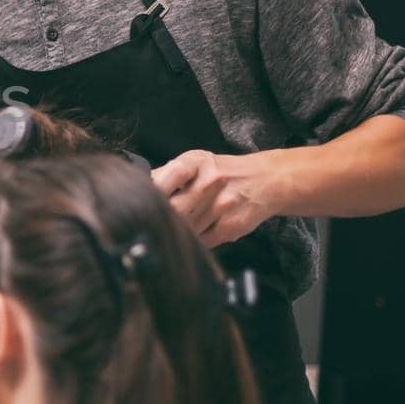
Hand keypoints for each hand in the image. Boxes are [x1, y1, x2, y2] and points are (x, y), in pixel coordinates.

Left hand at [150, 150, 273, 248]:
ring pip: (187, 228)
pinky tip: (192, 235)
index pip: (172, 175)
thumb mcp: (194, 162)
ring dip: (176, 232)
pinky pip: (201, 241)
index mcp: (196, 162)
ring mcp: (222, 205)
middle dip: (162, 218)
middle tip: (152, 223)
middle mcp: (211, 181)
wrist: (264, 181)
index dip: (155, 190)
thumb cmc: (220, 172)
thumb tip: (140, 187)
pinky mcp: (231, 226)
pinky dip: (192, 241)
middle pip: (176, 208)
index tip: (144, 200)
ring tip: (172, 229)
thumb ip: (167, 174)